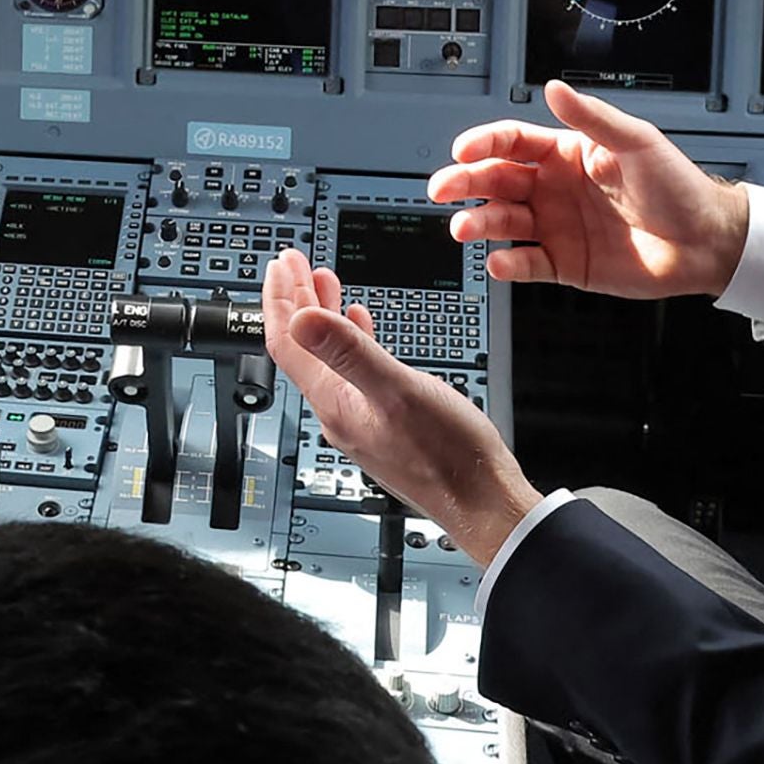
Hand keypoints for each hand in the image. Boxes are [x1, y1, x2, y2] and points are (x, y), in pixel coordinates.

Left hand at [262, 251, 540, 563]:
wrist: (483, 502)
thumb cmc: (450, 456)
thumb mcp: (399, 391)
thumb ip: (349, 352)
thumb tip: (299, 319)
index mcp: (334, 402)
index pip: (289, 342)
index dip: (280, 298)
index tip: (282, 261)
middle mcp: (339, 412)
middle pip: (303, 346)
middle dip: (295, 299)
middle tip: (293, 261)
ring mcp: (360, 418)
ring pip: (328, 356)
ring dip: (321, 315)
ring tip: (321, 279)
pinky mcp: (383, 422)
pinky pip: (354, 370)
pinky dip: (353, 339)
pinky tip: (362, 324)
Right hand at [429, 78, 750, 297]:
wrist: (706, 242)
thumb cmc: (677, 186)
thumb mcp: (635, 141)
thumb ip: (591, 117)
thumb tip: (554, 88)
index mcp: (566, 154)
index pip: (513, 142)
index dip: (484, 144)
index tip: (463, 150)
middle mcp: (554, 189)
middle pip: (496, 181)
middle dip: (465, 183)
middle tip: (442, 188)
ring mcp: (557, 227)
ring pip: (503, 222)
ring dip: (479, 222)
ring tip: (464, 227)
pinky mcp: (566, 264)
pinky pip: (526, 262)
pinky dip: (508, 264)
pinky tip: (499, 261)